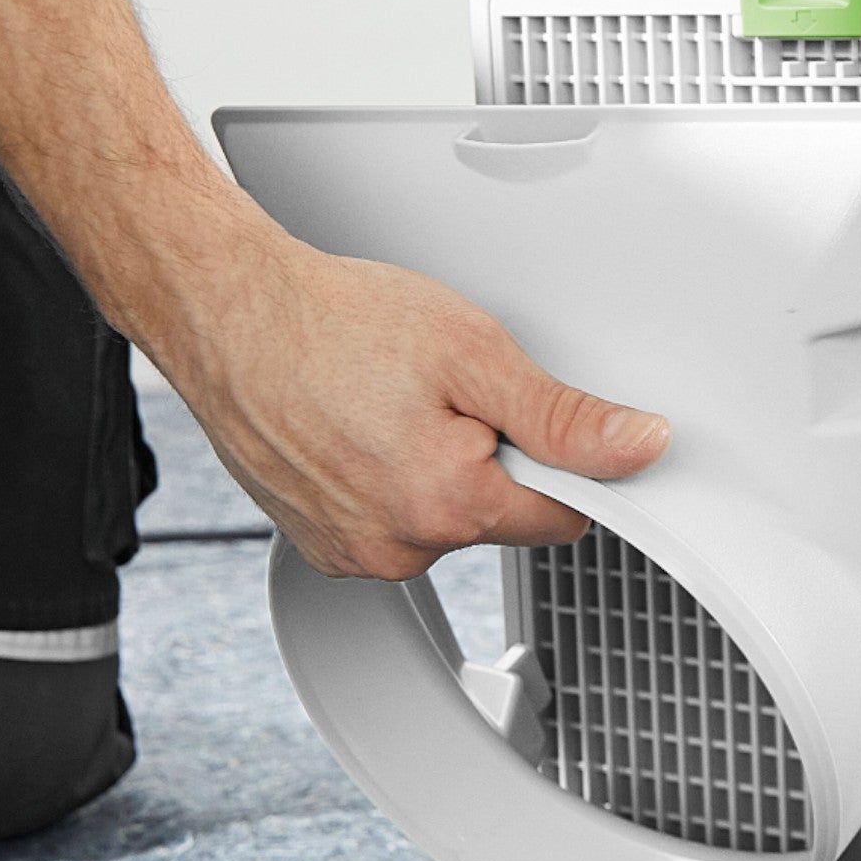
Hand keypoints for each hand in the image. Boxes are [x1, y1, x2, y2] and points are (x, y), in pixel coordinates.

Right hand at [165, 228, 667, 581]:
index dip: (558, 458)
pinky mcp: (318, 542)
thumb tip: (637, 446)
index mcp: (446, 506)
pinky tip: (357, 427)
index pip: (563, 514)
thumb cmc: (330, 320)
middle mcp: (397, 548)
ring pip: (442, 518)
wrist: (222, 309)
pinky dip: (386, 479)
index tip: (528, 416)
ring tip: (388, 404)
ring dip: (435, 468)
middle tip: (440, 394)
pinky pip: (389, 520)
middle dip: (490, 458)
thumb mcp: (472, 352)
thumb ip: (563, 417)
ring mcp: (350, 551)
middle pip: (499, 517)